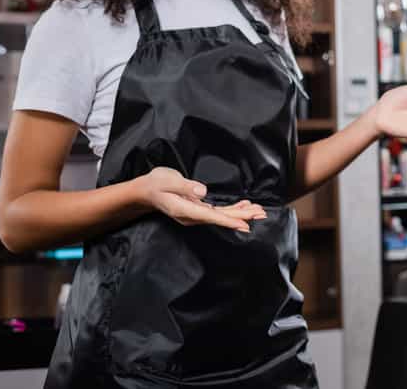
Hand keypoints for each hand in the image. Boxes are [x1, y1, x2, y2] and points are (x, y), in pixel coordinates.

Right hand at [137, 167, 265, 232]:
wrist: (145, 190)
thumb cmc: (155, 184)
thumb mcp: (168, 181)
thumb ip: (185, 186)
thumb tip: (203, 192)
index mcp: (184, 210)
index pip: (210, 217)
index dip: (228, 220)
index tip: (244, 224)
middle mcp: (192, 216)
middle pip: (220, 218)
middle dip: (241, 216)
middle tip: (261, 214)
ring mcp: (195, 214)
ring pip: (221, 215)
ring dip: (240, 213)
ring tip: (258, 210)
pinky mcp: (198, 209)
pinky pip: (218, 212)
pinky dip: (232, 209)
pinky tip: (244, 206)